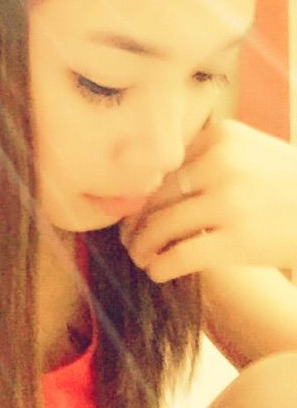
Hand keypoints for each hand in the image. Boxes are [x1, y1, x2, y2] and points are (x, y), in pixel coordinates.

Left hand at [119, 117, 296, 281]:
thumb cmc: (285, 182)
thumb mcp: (249, 151)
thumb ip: (205, 156)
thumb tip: (146, 183)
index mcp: (220, 136)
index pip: (162, 167)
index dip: (140, 192)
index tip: (130, 208)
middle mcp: (221, 163)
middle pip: (156, 196)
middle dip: (135, 221)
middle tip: (126, 237)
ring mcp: (229, 201)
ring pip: (161, 225)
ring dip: (141, 246)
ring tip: (139, 256)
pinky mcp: (237, 240)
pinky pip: (181, 254)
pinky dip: (160, 265)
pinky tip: (155, 272)